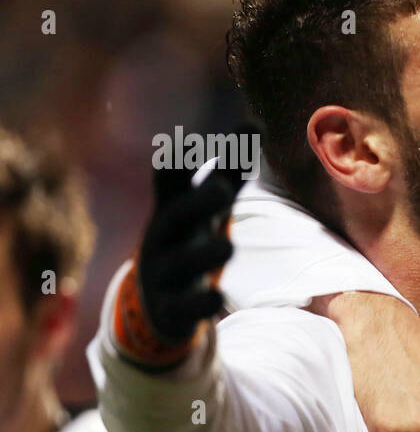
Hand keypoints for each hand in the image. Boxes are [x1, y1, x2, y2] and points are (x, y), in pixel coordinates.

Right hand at [115, 160, 246, 366]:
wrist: (153, 301)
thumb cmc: (186, 239)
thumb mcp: (205, 207)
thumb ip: (229, 171)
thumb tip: (254, 123)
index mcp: (173, 211)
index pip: (170, 183)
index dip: (177, 164)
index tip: (183, 146)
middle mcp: (164, 238)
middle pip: (177, 218)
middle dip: (197, 202)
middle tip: (221, 188)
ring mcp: (165, 274)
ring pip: (182, 263)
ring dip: (203, 254)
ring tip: (228, 246)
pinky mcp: (172, 308)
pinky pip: (185, 307)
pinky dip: (200, 303)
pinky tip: (217, 299)